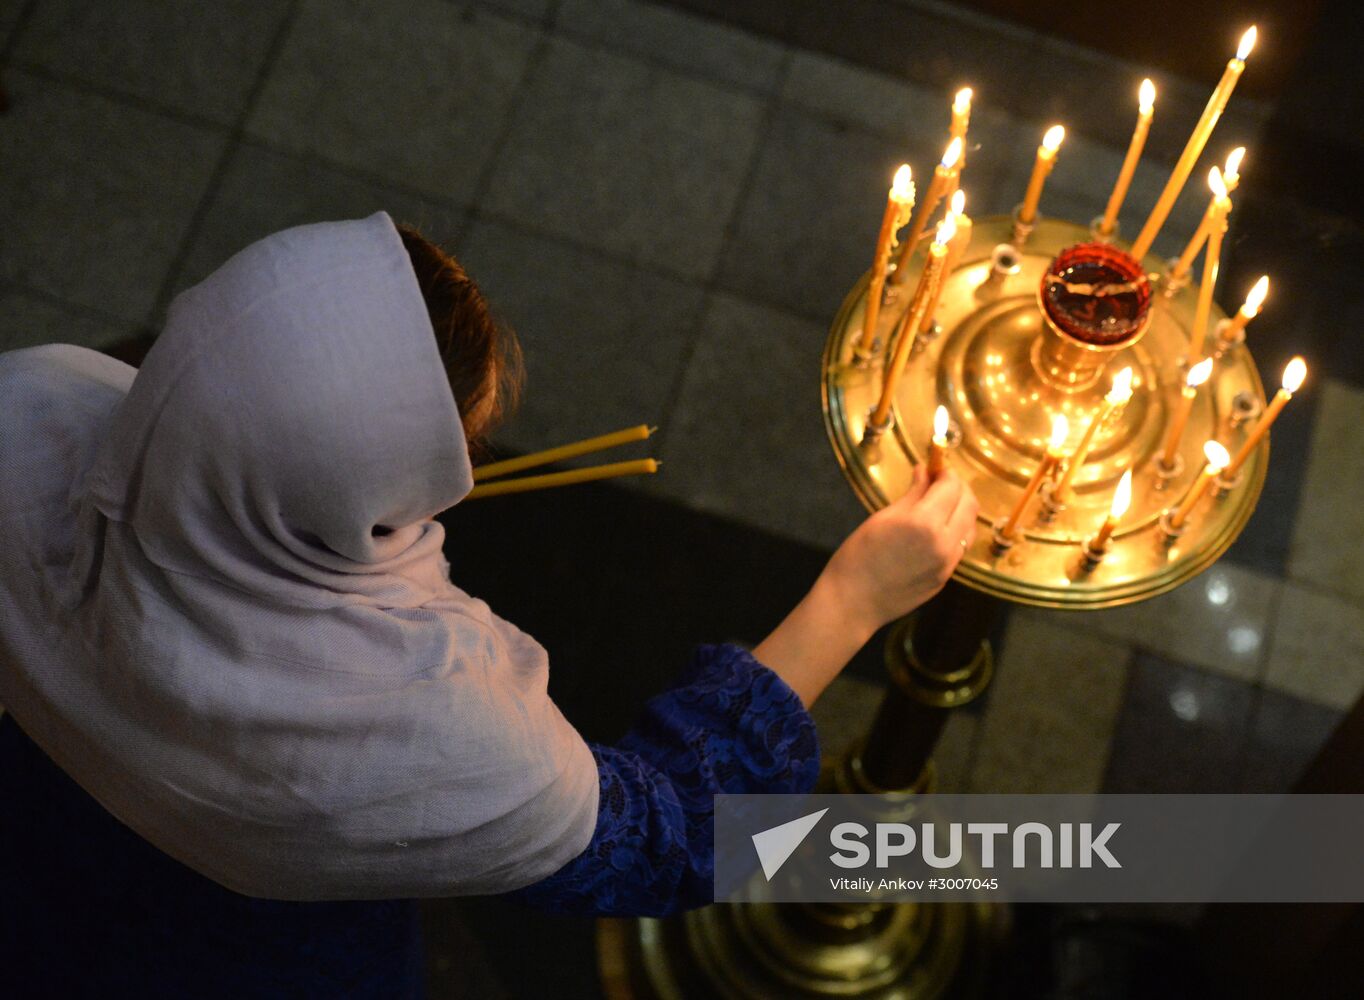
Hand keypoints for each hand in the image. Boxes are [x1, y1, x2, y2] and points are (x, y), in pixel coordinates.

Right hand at [821, 467, 979, 634]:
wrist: (853, 602)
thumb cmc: (858, 557)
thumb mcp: (883, 518)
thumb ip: (912, 494)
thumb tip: (924, 471)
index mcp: (924, 523)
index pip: (952, 487)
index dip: (946, 473)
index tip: (935, 468)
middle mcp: (943, 543)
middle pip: (969, 505)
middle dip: (958, 488)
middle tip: (940, 482)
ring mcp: (947, 564)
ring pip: (970, 527)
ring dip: (961, 510)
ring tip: (940, 505)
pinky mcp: (945, 578)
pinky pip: (960, 547)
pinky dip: (955, 531)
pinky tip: (936, 529)